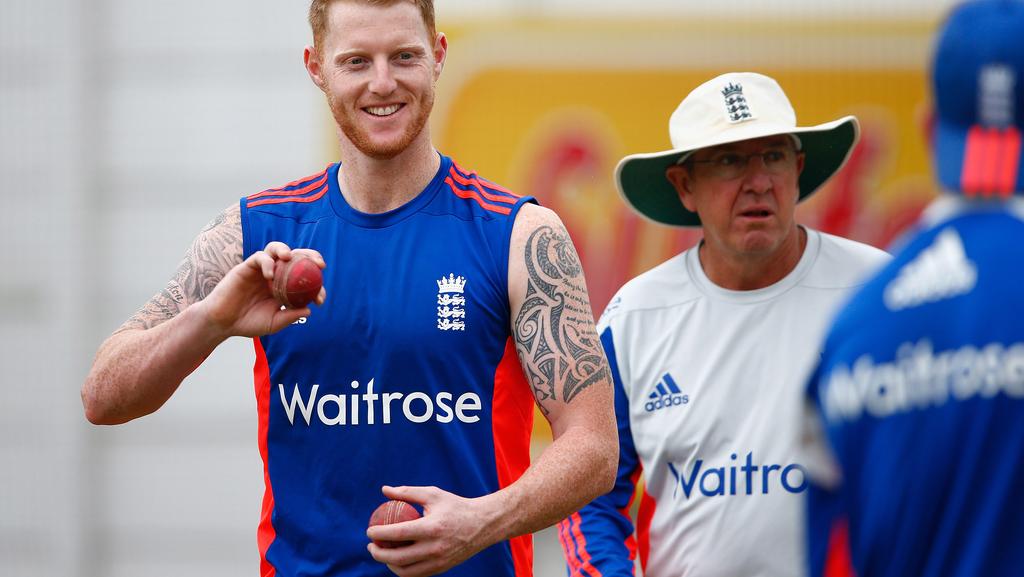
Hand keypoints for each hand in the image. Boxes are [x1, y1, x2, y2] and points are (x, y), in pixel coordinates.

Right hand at [196, 241, 326, 337]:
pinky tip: (269, 275)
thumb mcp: (274, 323)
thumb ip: (290, 317)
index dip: (316, 286)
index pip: (305, 279)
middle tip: (320, 265)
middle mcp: (275, 275)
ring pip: (276, 249)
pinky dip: (267, 262)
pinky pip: (259, 257)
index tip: (320, 298)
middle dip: (310, 256)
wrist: (224, 323)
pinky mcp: (247, 266)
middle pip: (296, 257)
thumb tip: (309, 310)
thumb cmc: (248, 323)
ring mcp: (262, 269)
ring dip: (286, 250)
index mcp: (285, 287)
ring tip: (290, 257)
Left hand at [366, 485, 499, 576]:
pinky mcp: (442, 568)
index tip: (369, 530)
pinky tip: (396, 559)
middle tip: (371, 545)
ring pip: (405, 571)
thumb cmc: (455, 506)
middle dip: (378, 554)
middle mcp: (435, 548)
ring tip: (382, 553)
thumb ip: (407, 492)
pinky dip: (402, 570)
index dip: (379, 534)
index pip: (398, 534)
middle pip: (397, 557)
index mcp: (432, 527)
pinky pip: (416, 574)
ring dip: (388, 564)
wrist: (483, 524)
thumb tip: (384, 490)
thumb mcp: (433, 494)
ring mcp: (439, 561)